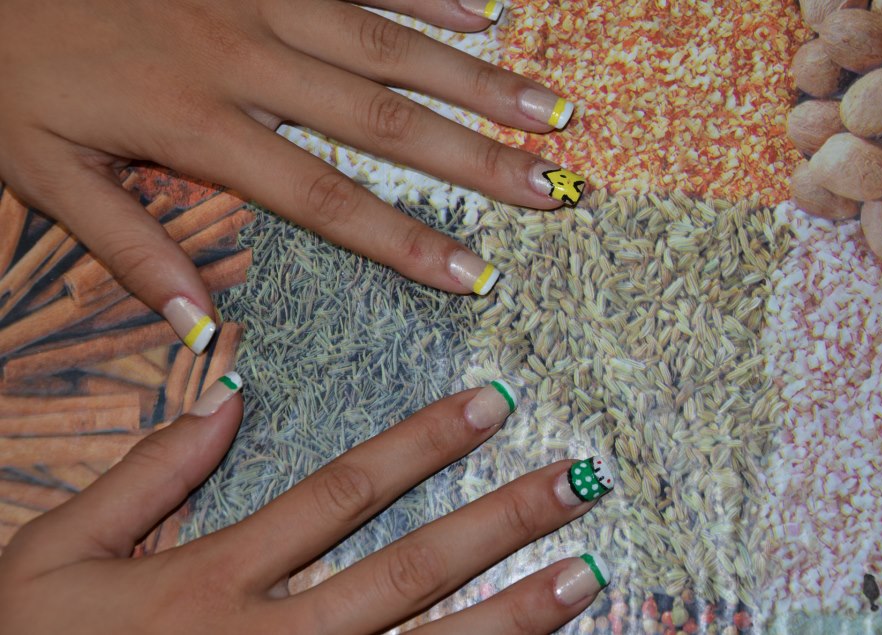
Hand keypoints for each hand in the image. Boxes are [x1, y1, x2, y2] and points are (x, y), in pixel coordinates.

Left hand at [0, 0, 584, 353]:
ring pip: (388, 42)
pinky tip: (487, 12)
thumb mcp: (39, 170)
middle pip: (381, 117)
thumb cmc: (8, 66)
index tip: (474, 273)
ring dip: (473, 78)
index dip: (403, 240)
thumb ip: (127, 248)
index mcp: (196, 123)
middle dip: (474, 157)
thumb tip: (200, 329)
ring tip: (546, 108)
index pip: (323, 197)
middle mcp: (246, 56)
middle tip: (549, 187)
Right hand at [0, 376, 612, 633]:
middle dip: (498, 522)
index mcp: (211, 580)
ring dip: (512, 615)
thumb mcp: (58, 554)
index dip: (421, 443)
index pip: (340, 492)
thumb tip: (225, 394)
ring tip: (587, 575)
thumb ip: (146, 473)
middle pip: (407, 572)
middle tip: (577, 483)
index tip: (490, 403)